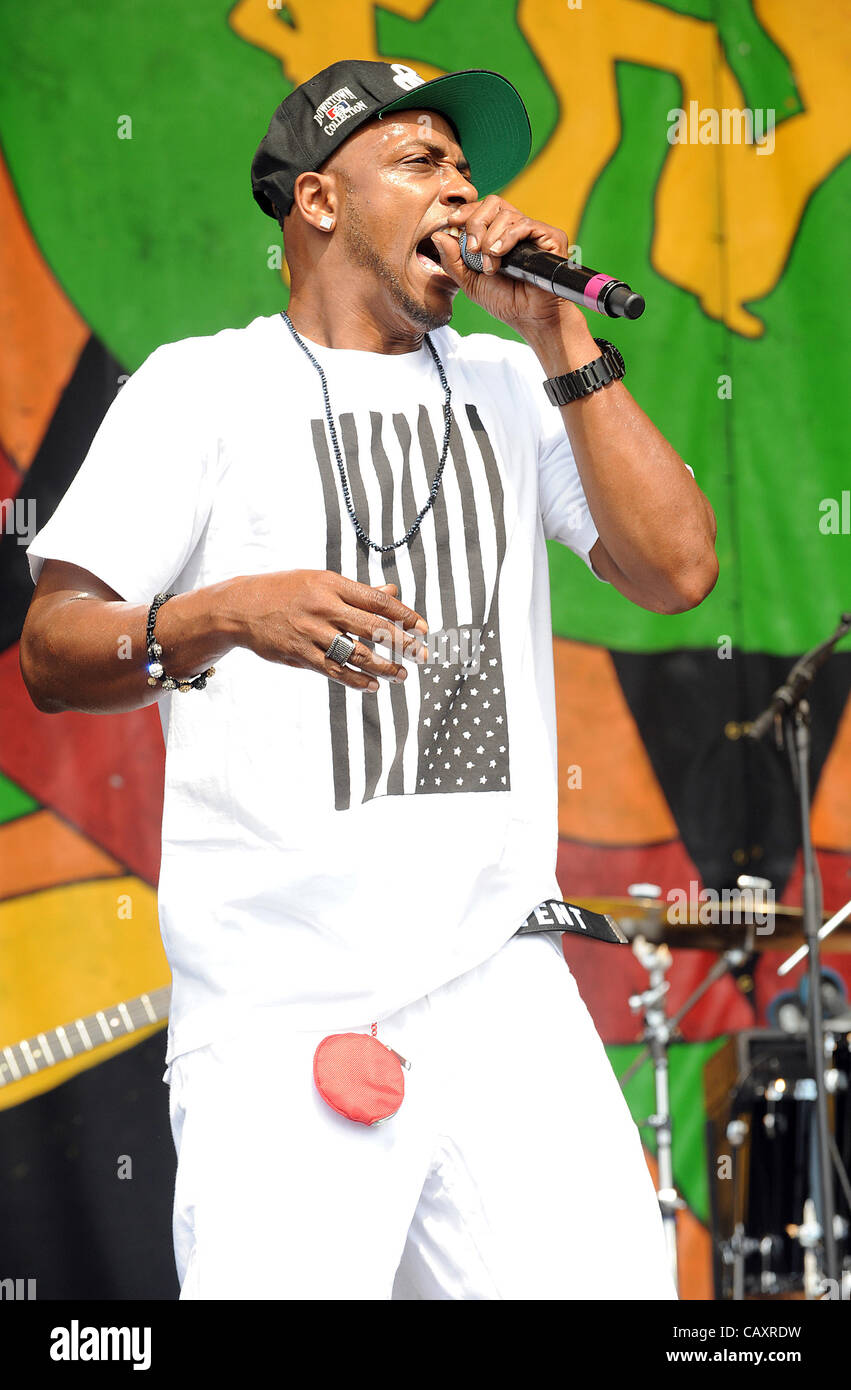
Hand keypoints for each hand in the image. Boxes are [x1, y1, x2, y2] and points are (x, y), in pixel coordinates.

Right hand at [230, 571, 428, 693]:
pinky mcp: (299, 654)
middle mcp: (324, 607)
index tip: (424, 628)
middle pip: (373, 628)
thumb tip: (393, 593)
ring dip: (384, 667)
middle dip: (403, 643)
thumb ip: (357, 592)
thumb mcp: (321, 582)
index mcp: (332, 585)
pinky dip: (356, 680)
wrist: (241, 607)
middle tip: (423, 655)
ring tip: (401, 675)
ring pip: (356, 654)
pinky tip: (373, 686)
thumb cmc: (287, 591)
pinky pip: (334, 671)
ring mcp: (311, 633)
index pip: (377, 601)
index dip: (404, 615)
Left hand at [431, 197, 588, 337]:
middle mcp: (516, 228)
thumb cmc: (503, 301)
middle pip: (493, 203)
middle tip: (472, 249)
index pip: (482, 209)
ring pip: (506, 214)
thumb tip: (437, 235)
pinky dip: (507, 238)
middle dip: (476, 223)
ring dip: (491, 239)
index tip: (452, 221)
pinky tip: (499, 254)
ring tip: (489, 265)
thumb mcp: (469, 281)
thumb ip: (453, 260)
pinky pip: (524, 225)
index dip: (466, 211)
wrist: (527, 317)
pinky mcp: (550, 236)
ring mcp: (533, 231)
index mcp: (498, 234)